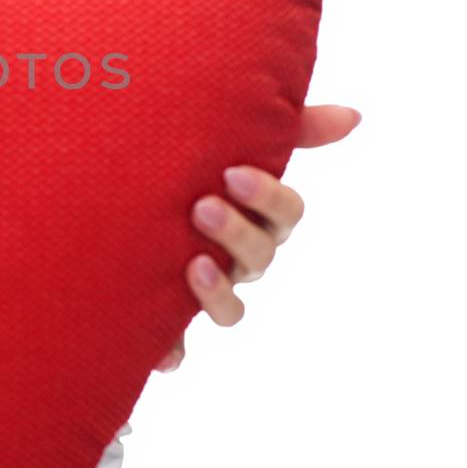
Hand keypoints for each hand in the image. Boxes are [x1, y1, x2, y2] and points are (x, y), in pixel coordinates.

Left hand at [155, 103, 362, 372]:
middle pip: (259, 260)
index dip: (268, 199)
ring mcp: (203, 293)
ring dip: (219, 293)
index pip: (284, 216)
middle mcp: (236, 260)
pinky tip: (163, 349)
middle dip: (237, 235)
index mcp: (256, 220)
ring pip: (231, 310)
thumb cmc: (189, 169)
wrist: (112, 202)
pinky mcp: (165, 321)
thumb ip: (292, 128)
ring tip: (193, 264)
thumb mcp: (234, 142)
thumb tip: (354, 115)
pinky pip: (175, 350)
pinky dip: (171, 352)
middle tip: (202, 208)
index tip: (233, 173)